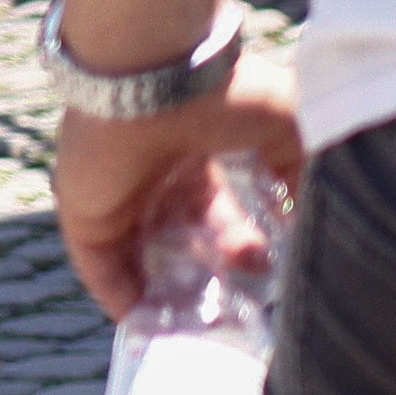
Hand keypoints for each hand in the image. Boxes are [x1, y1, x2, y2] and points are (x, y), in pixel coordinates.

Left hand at [54, 50, 304, 316]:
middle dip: (220, 267)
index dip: (241, 241)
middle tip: (253, 285)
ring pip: (144, 257)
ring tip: (205, 324)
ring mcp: (117, 193)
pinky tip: (151, 325)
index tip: (270, 268)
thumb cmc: (225, 89)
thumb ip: (303, 168)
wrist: (158, 69)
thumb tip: (310, 214)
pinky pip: (101, 268)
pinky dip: (123, 298)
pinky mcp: (86, 212)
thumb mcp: (289, 127)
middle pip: (185, 237)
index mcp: (196, 151)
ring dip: (173, 292)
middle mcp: (154, 173)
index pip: (216, 208)